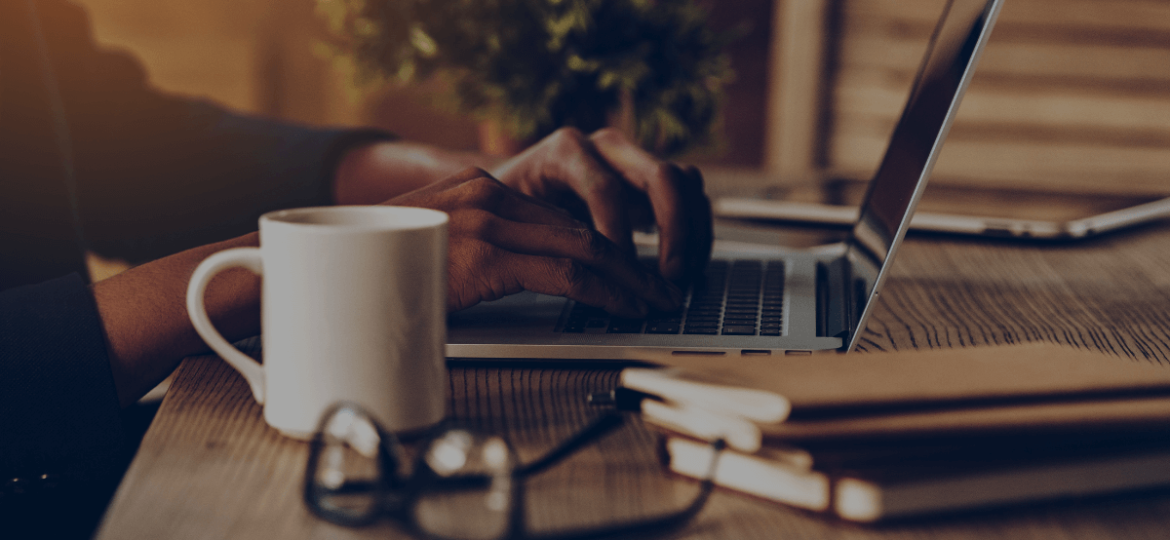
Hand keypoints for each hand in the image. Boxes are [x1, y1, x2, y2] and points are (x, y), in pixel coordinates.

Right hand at [388, 168, 683, 316]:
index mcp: (477, 187)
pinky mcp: (484, 255)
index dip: (604, 247)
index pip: (558, 219)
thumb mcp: (435, 247)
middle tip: (660, 288)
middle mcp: (486, 194)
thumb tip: (524, 274)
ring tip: (655, 302)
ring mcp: (486, 222)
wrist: (325, 274)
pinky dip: (604, 291)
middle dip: (629, 263)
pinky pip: (564, 273)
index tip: (630, 271)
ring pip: (582, 248)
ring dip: (628, 279)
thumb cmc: (377, 271)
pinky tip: (624, 306)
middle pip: (579, 228)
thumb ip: (479, 249)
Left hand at [491, 128, 712, 285]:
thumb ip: (532, 232)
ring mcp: (633, 160)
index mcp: (566, 150)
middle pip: (661, 176)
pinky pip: (691, 197)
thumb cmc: (502, 208)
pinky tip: (685, 269)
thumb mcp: (506, 216)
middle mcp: (606, 147)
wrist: (504, 191)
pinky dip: (696, 233)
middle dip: (673, 230)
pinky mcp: (650, 180)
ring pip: (685, 183)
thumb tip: (557, 270)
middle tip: (669, 276)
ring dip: (692, 233)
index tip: (620, 276)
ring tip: (680, 278)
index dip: (618, 236)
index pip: (605, 189)